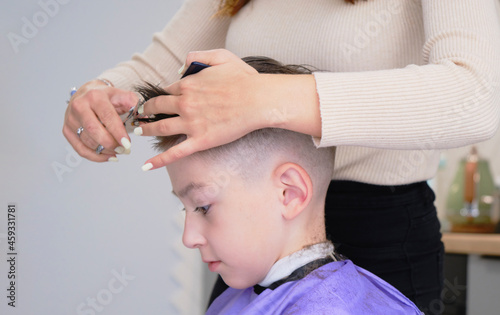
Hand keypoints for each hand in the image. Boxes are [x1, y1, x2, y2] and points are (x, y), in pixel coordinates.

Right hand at [63, 80, 137, 161]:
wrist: (88, 93)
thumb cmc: (108, 97)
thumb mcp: (122, 95)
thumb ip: (133, 103)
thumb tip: (143, 116)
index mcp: (95, 96)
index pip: (107, 117)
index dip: (117, 132)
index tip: (127, 144)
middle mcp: (79, 106)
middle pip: (94, 130)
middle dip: (111, 144)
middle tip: (124, 150)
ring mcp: (71, 119)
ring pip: (87, 141)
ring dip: (106, 151)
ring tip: (119, 151)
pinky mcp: (67, 130)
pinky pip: (80, 149)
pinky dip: (95, 157)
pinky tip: (108, 157)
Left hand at [138, 49, 265, 169]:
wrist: (258, 100)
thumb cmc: (244, 79)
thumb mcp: (221, 56)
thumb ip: (197, 56)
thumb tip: (181, 68)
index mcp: (188, 85)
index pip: (166, 91)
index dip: (160, 96)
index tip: (156, 101)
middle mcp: (185, 104)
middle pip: (157, 108)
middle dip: (145, 111)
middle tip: (140, 115)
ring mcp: (191, 124)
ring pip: (160, 128)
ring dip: (146, 130)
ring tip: (139, 131)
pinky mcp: (201, 141)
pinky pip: (175, 153)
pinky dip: (159, 160)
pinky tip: (146, 165)